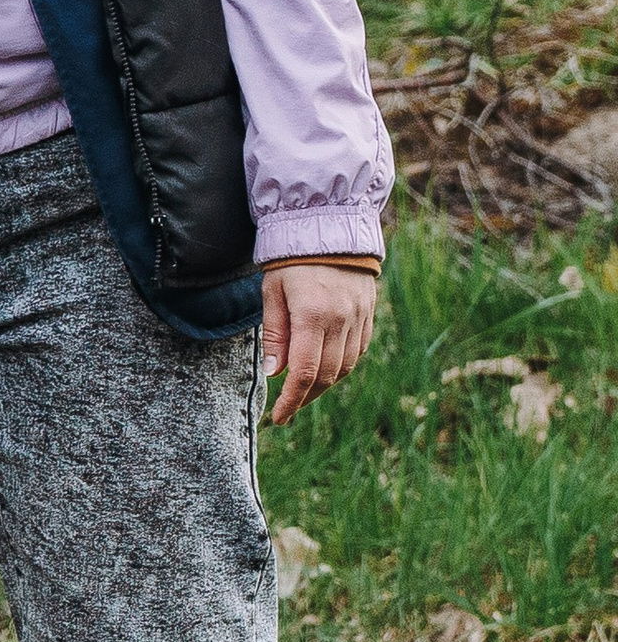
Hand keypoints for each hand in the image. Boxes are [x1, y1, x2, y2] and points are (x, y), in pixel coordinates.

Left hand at [261, 260, 377, 424]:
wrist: (331, 224)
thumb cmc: (292, 258)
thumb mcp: (272, 291)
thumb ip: (275, 333)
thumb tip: (275, 373)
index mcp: (313, 315)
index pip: (305, 372)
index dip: (291, 400)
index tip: (278, 417)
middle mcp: (341, 320)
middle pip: (327, 376)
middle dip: (305, 398)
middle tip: (286, 409)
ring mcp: (359, 318)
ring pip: (345, 367)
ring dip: (324, 385)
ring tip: (303, 392)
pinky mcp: (369, 314)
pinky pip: (358, 351)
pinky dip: (341, 366)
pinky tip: (325, 369)